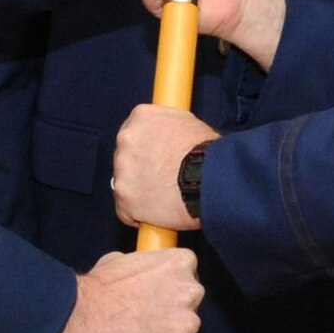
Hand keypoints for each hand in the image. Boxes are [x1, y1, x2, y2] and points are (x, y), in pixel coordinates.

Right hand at [55, 247, 204, 332]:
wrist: (82, 321)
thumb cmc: (96, 293)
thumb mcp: (121, 261)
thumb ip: (144, 268)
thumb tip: (144, 275)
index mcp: (180, 264)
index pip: (188, 278)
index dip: (170, 292)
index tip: (157, 300)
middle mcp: (190, 292)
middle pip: (190, 308)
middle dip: (171, 317)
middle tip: (145, 322)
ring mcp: (187, 325)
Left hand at [113, 107, 217, 231]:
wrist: (211, 178)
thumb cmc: (207, 152)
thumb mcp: (189, 123)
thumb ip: (167, 126)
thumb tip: (166, 134)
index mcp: (141, 117)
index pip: (133, 132)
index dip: (145, 148)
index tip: (153, 158)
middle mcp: (126, 140)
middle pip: (125, 157)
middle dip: (140, 169)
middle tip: (161, 178)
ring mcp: (122, 169)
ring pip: (124, 184)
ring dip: (139, 191)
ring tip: (163, 196)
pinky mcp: (125, 198)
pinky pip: (126, 211)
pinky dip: (138, 214)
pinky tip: (158, 212)